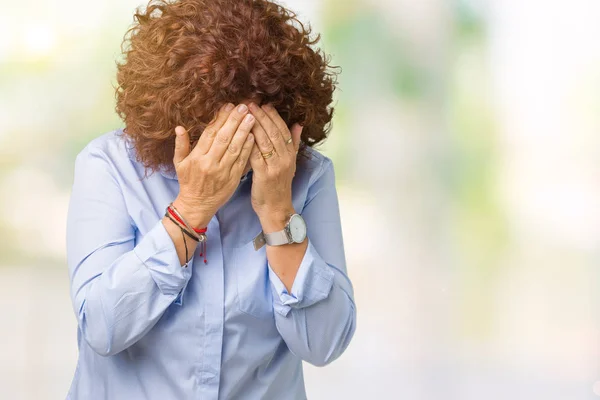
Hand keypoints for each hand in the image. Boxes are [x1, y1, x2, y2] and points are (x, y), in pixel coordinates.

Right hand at [171, 103, 255, 227]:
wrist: (197, 206)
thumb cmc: (188, 182)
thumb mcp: (179, 164)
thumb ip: (180, 145)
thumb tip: (179, 127)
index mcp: (197, 157)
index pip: (210, 133)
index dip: (220, 119)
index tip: (228, 106)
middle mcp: (210, 163)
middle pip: (224, 138)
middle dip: (234, 121)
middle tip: (243, 107)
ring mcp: (223, 171)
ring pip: (235, 148)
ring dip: (244, 132)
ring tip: (251, 118)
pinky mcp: (233, 179)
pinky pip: (241, 161)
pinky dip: (248, 149)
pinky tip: (253, 137)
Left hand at [247, 102, 302, 231]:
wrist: (276, 209)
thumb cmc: (278, 186)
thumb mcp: (289, 163)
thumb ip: (293, 143)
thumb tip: (298, 124)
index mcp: (290, 154)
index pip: (283, 130)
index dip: (274, 116)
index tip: (264, 104)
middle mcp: (285, 159)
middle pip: (273, 132)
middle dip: (262, 116)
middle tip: (251, 103)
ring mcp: (275, 167)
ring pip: (265, 141)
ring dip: (254, 125)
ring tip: (244, 113)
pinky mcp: (264, 175)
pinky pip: (256, 155)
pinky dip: (249, 143)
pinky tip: (241, 134)